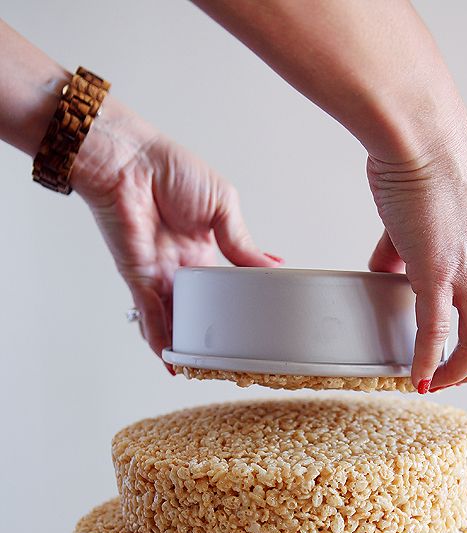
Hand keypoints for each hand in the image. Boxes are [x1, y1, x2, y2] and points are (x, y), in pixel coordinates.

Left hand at [73, 104, 278, 361]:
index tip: (257, 326)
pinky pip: (150, 316)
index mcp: (203, 249)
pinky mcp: (138, 278)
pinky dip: (161, 339)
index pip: (224, 288)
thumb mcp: (223, 205)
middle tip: (232, 358)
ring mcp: (159, 276)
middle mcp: (180, 267)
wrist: (127, 159)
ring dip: (186, 346)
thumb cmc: (169, 168)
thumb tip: (271, 268)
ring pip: (174, 320)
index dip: (239, 307)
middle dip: (211, 335)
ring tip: (206, 370)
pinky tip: (173, 361)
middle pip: (198, 311)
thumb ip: (241, 242)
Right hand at [367, 108, 466, 392]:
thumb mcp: (429, 211)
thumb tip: (388, 265)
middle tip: (452, 379)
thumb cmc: (423, 156)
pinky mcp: (441, 272)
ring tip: (435, 383)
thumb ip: (410, 246)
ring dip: (458, 372)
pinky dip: (429, 360)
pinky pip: (437, 332)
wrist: (418, 134)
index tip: (460, 350)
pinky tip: (417, 375)